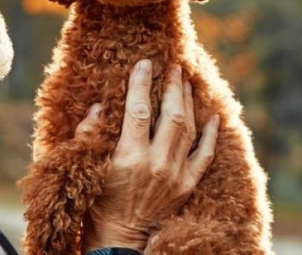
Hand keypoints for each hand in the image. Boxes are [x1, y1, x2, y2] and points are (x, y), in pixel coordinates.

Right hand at [75, 59, 219, 251]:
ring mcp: (175, 175)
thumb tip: (97, 106)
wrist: (120, 239)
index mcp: (129, 157)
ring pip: (189, 130)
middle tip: (174, 67)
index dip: (141, 84)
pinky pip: (204, 156)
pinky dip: (211, 135)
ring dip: (188, 103)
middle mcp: (156, 163)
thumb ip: (88, 135)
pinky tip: (214, 117)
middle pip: (171, 115)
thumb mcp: (87, 168)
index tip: (144, 64)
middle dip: (173, 87)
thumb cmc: (98, 203)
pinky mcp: (186, 186)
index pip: (138, 111)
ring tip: (187, 82)